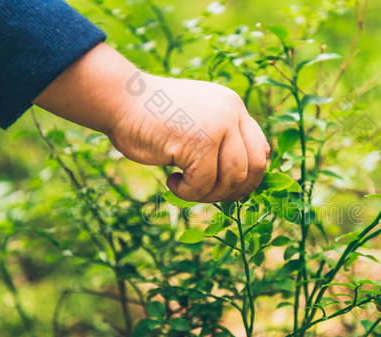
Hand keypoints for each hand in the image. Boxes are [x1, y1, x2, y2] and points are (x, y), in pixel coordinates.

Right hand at [111, 74, 269, 201]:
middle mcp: (231, 112)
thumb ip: (220, 145)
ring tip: (185, 187)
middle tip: (206, 193)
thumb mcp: (197, 125)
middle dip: (234, 190)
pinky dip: (188, 193)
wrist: (119, 99)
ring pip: (234, 178)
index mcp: (233, 107)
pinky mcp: (201, 141)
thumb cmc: (151, 119)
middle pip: (255, 167)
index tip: (227, 190)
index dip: (249, 177)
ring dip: (209, 194)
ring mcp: (218, 125)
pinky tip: (171, 181)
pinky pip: (205, 184)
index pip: (260, 149)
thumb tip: (242, 189)